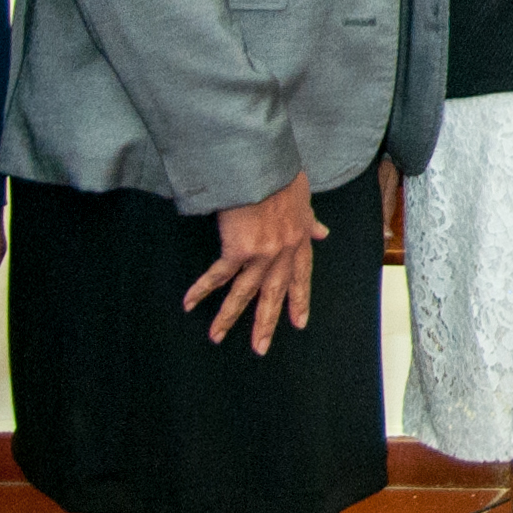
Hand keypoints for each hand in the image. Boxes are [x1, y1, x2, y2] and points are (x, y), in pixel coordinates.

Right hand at [184, 171, 324, 354]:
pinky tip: (190, 304)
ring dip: (229, 317)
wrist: (263, 164)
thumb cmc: (281, 174)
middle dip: (266, 322)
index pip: (301, 276)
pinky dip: (202, 290)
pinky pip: (218, 276)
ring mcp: (262, 254)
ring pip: (244, 293)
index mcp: (299, 239)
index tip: (298, 322)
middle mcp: (283, 252)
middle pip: (274, 294)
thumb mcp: (303, 197)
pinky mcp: (238, 250)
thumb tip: (323, 232)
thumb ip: (310, 219)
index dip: (299, 300)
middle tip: (260, 348)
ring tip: (217, 338)